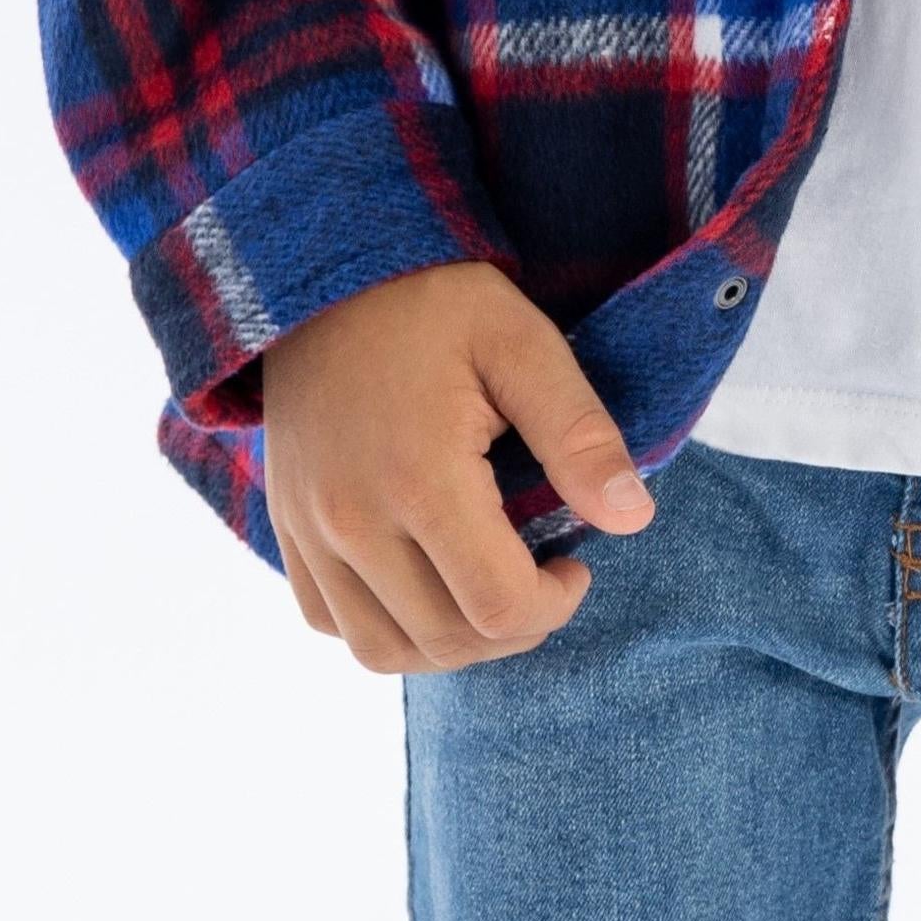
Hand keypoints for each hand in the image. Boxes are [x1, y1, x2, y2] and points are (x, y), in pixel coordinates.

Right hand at [258, 259, 654, 673]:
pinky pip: (326, 621)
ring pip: (380, 651)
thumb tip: (634, 519)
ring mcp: (309, 529)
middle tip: (542, 577)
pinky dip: (383, 626)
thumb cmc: (435, 301)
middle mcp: (353, 521)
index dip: (555, 605)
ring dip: (449, 644)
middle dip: (513, 628)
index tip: (576, 563)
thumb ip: (578, 434)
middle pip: (444, 641)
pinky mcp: (286, 525)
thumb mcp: (522, 343)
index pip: (497, 606)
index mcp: (420, 478)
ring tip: (488, 589)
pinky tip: (424, 579)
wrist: (327, 269)